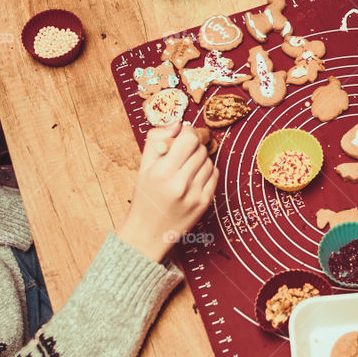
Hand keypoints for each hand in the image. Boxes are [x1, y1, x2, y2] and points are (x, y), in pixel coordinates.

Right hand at [117, 122, 216, 262]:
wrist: (148, 232)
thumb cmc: (145, 197)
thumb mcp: (143, 167)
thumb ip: (156, 140)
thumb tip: (177, 123)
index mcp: (162, 172)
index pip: (189, 139)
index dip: (188, 131)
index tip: (182, 134)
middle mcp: (180, 183)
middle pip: (200, 149)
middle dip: (193, 145)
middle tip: (183, 151)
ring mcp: (195, 194)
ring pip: (209, 161)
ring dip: (200, 159)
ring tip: (186, 166)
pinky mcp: (204, 203)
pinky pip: (214, 175)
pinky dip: (206, 171)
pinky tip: (194, 176)